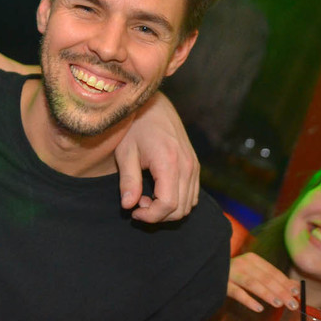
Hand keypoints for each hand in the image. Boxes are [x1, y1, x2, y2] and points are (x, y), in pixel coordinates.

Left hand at [114, 92, 198, 222]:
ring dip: (167, 209)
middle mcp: (187, 166)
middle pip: (180, 209)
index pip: (168, 205)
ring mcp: (194, 165)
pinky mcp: (194, 164)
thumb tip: (128, 206)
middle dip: (158, 215)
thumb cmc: (134, 126)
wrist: (152, 104)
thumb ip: (128, 181)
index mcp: (169, 163)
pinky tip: (157, 191)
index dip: (150, 216)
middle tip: (137, 204)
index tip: (133, 212)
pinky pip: (192, 193)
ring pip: (189, 204)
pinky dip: (177, 200)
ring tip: (145, 197)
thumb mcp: (125, 153)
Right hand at [228, 252, 298, 312]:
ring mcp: (231, 273)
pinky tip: (258, 308)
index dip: (285, 282)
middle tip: (293, 304)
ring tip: (279, 304)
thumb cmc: (238, 274)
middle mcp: (242, 264)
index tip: (296, 292)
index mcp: (252, 259)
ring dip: (267, 294)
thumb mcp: (256, 272)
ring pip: (252, 284)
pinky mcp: (222, 284)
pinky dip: (248, 300)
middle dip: (281, 291)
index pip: (272, 271)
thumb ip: (275, 278)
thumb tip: (296, 286)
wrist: (211, 272)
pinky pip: (237, 293)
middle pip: (265, 278)